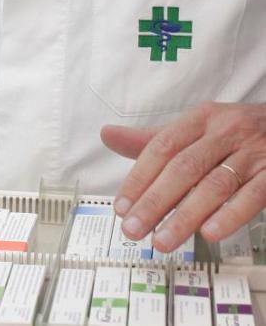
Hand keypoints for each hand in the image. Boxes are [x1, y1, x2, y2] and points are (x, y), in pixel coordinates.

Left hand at [102, 102, 265, 251]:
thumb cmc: (236, 132)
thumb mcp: (198, 128)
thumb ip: (154, 139)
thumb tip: (108, 135)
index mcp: (202, 118)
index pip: (162, 148)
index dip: (139, 178)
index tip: (121, 207)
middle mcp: (228, 132)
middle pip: (184, 168)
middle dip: (154, 202)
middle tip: (132, 229)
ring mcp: (255, 153)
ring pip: (215, 186)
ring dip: (185, 216)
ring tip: (162, 241)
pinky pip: (253, 196)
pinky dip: (230, 215)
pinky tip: (209, 233)